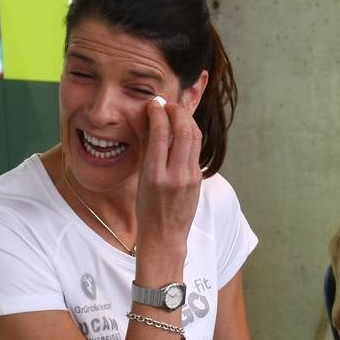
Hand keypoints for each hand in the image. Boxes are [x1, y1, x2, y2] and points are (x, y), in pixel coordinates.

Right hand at [133, 97, 201, 270]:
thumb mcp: (140, 180)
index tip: (153, 104)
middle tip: (168, 104)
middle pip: (184, 131)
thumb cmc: (147, 209)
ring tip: (176, 112)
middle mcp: (175, 175)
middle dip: (177, 111)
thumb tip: (146, 121)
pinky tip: (182, 129)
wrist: (165, 236)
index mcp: (154, 175)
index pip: (160, 133)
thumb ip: (147, 150)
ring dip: (187, 119)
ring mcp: (190, 177)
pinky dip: (190, 133)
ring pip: (195, 137)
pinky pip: (196, 149)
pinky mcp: (199, 178)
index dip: (158, 113)